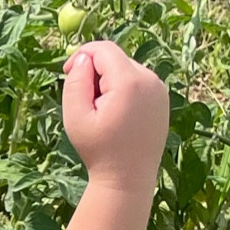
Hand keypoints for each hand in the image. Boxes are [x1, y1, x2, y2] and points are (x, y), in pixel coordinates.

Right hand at [61, 38, 168, 196]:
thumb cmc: (98, 151)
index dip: (82, 56)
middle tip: (86, 103)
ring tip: (103, 112)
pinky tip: (118, 115)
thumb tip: (83, 58)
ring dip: (109, 82)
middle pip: (116, 58)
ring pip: (126, 69)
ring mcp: (159, 89)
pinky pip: (138, 82)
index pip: (103, 49)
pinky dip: (123, 90)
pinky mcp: (162, 99)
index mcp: (129, 82)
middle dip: (96, 72)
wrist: (127, 179)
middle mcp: (150, 79)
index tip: (67, 73)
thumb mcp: (76, 116)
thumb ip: (76, 82)